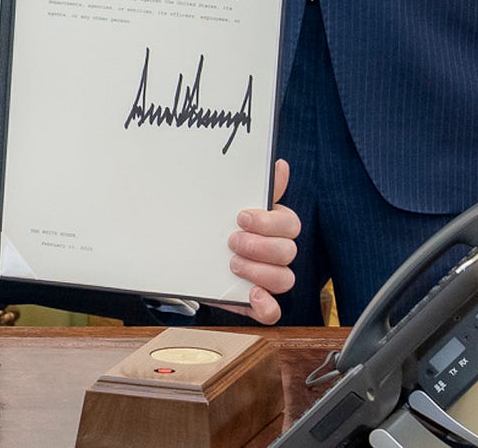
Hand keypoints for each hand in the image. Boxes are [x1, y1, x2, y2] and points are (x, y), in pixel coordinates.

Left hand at [219, 159, 300, 323]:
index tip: (241, 217)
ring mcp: (267, 277)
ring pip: (285, 279)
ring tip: (232, 263)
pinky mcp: (255, 302)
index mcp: (273, 225)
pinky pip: (274, 312)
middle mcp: (275, 252)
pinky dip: (266, 306)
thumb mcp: (228, 202)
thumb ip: (254, 186)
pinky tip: (253, 295)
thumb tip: (280, 165)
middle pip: (289, 251)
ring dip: (259, 271)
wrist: (187, 249)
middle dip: (259, 246)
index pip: (290, 223)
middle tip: (232, 240)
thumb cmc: (215, 223)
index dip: (268, 222)